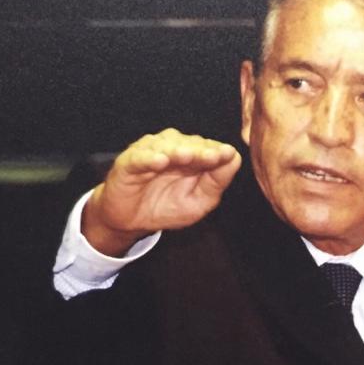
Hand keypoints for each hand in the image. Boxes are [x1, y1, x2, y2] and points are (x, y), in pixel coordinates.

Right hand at [82, 128, 241, 255]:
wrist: (132, 220)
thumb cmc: (167, 207)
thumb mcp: (198, 202)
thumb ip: (216, 182)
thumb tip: (234, 159)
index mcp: (193, 156)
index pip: (209, 148)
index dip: (218, 153)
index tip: (227, 155)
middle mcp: (173, 147)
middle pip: (190, 144)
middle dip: (201, 151)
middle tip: (212, 156)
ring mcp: (150, 152)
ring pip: (165, 146)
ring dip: (176, 151)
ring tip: (186, 156)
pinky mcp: (129, 161)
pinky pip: (140, 158)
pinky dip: (149, 158)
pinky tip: (160, 162)